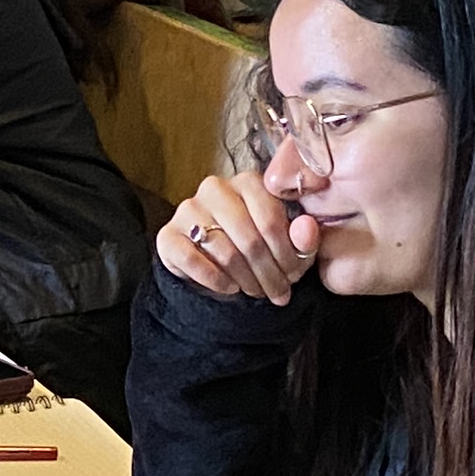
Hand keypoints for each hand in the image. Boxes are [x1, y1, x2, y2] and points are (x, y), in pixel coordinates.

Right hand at [156, 171, 319, 304]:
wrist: (216, 268)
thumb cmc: (258, 251)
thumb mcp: (288, 247)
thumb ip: (303, 237)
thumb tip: (306, 228)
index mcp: (248, 182)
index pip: (271, 219)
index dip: (287, 255)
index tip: (294, 277)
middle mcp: (215, 188)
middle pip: (249, 237)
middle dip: (268, 273)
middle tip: (277, 293)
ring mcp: (188, 209)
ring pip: (224, 251)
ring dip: (246, 280)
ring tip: (255, 291)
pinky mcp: (168, 235)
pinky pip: (193, 260)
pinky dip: (215, 279)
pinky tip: (229, 287)